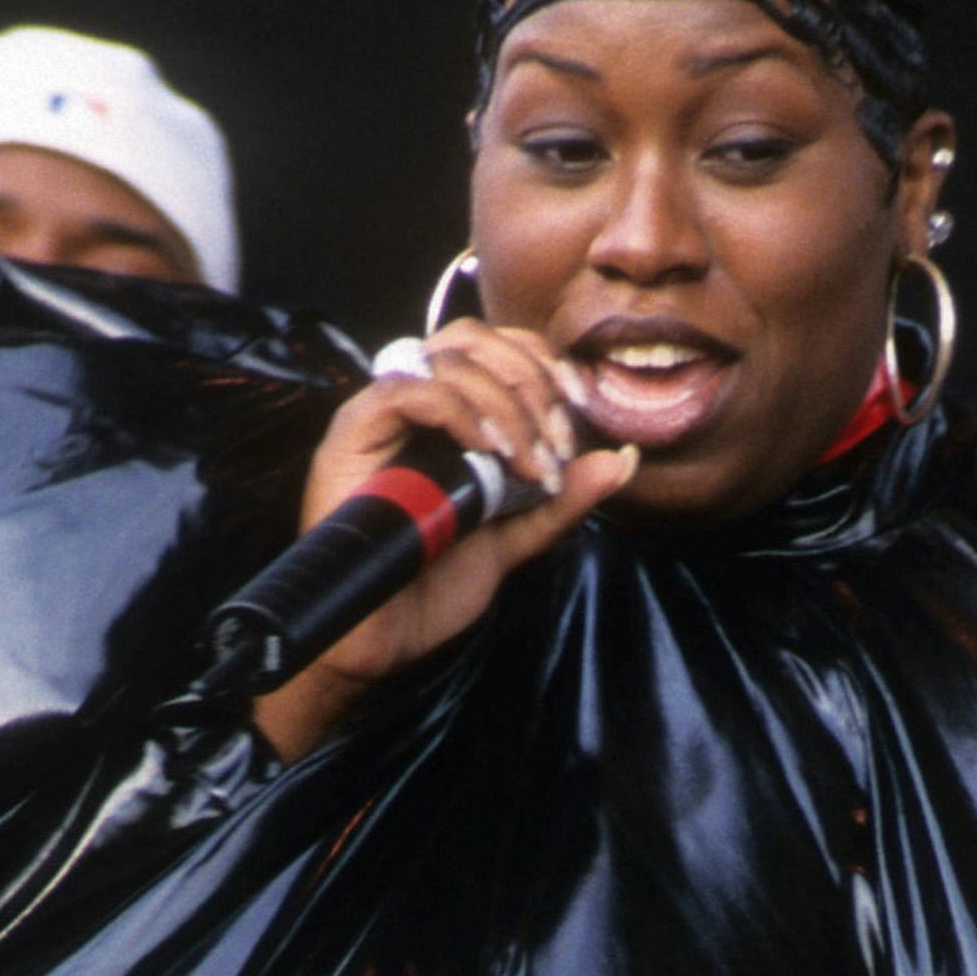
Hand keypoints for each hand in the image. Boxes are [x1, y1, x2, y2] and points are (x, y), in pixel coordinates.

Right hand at [252, 325, 633, 760]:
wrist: (381, 638)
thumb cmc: (433, 587)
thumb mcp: (513, 538)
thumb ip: (561, 500)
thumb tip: (621, 461)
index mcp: (448, 415)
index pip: (496, 348)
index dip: (542, 361)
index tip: (581, 405)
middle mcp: (413, 403)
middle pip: (474, 337)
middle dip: (531, 380)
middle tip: (557, 444)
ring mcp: (381, 413)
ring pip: (449, 358)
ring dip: (507, 405)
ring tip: (527, 464)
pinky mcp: (355, 430)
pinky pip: (410, 390)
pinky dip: (460, 411)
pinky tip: (489, 452)